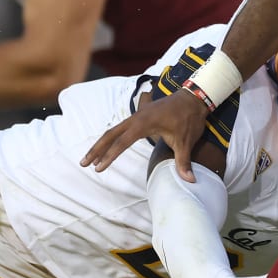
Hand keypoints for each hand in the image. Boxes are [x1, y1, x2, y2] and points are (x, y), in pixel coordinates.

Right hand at [83, 87, 210, 177]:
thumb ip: (183, 161)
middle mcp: (136, 118)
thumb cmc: (189, 118)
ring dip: (101, 144)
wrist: (194, 97)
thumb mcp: (187, 141)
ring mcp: (137, 116)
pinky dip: (111, 139)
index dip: (109, 156)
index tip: (99, 168)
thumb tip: (190, 181)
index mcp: (144, 123)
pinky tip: (106, 148)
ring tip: (90, 159)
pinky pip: (120, 129)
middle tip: (83, 163)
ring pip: (113, 131)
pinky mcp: (139, 117)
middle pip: (110, 134)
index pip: (122, 142)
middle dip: (96, 149)